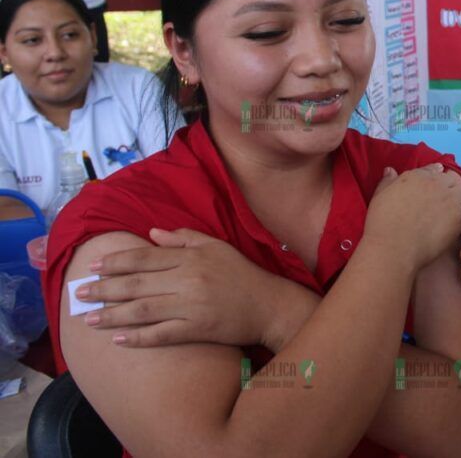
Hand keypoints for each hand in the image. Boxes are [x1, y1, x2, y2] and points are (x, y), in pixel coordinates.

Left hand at [77, 227, 304, 348]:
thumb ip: (184, 237)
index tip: (93, 266)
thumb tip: (151, 233)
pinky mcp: (198, 330)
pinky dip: (139, 338)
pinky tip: (119, 339)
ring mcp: (193, 306)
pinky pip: (162, 335)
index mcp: (192, 258)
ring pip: (143, 311)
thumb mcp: (216, 247)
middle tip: (79, 294)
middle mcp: (189, 280)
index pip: (145, 258)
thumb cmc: (241, 274)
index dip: (116, 261)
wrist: (269, 305)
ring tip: (89, 319)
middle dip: (104, 289)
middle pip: (137, 284)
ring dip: (112, 315)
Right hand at [364, 163, 460, 269]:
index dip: (435, 174)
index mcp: (417, 176)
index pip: (432, 169)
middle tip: (442, 202)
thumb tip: (391, 170)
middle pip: (451, 181)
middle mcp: (436, 184)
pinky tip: (453, 229)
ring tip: (450, 214)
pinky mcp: (459, 218)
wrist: (393, 247)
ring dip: (458, 201)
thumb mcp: (379, 196)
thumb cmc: (382, 223)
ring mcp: (450, 200)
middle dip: (448, 188)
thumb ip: (388, 182)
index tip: (436, 180)